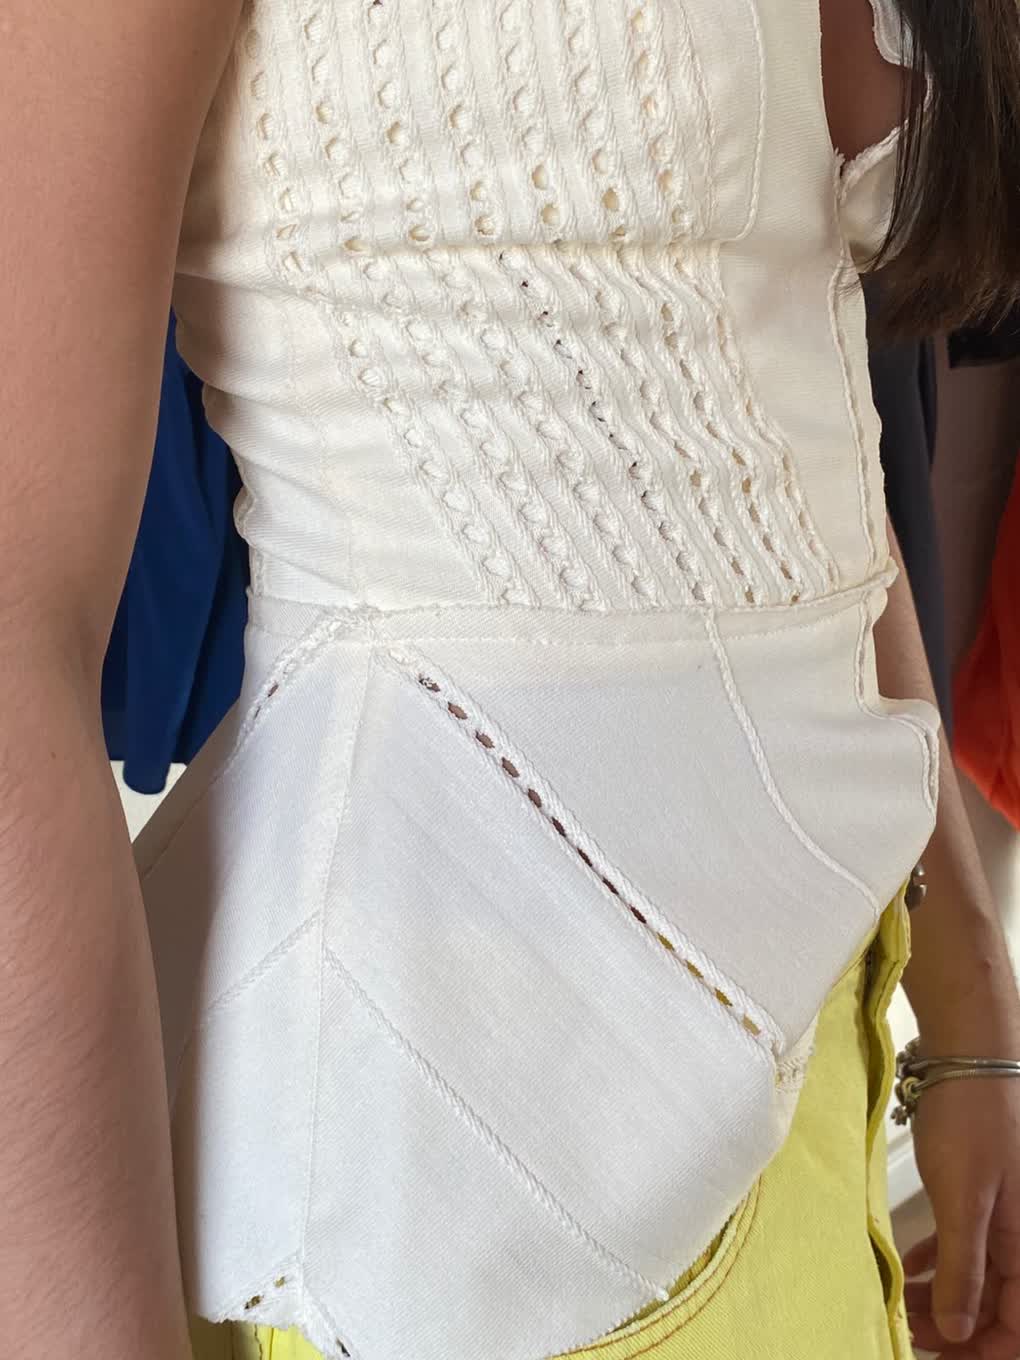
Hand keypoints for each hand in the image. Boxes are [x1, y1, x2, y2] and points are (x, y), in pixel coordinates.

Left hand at [904, 1076, 1019, 1357]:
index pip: (1017, 1330)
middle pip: (1000, 1308)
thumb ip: (964, 1268)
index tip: (936, 1356)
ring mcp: (1010, 1213)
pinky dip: (945, 1259)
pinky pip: (973, 1242)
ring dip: (944, 1294)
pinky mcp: (988, 1188)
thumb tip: (958, 1330)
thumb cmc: (973, 1119)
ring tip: (899, 1301)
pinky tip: (913, 1265)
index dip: (979, 1352)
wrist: (974, 1050)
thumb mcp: (963, 1201)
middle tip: (905, 1329)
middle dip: (955, 1327)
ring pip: (982, 1274)